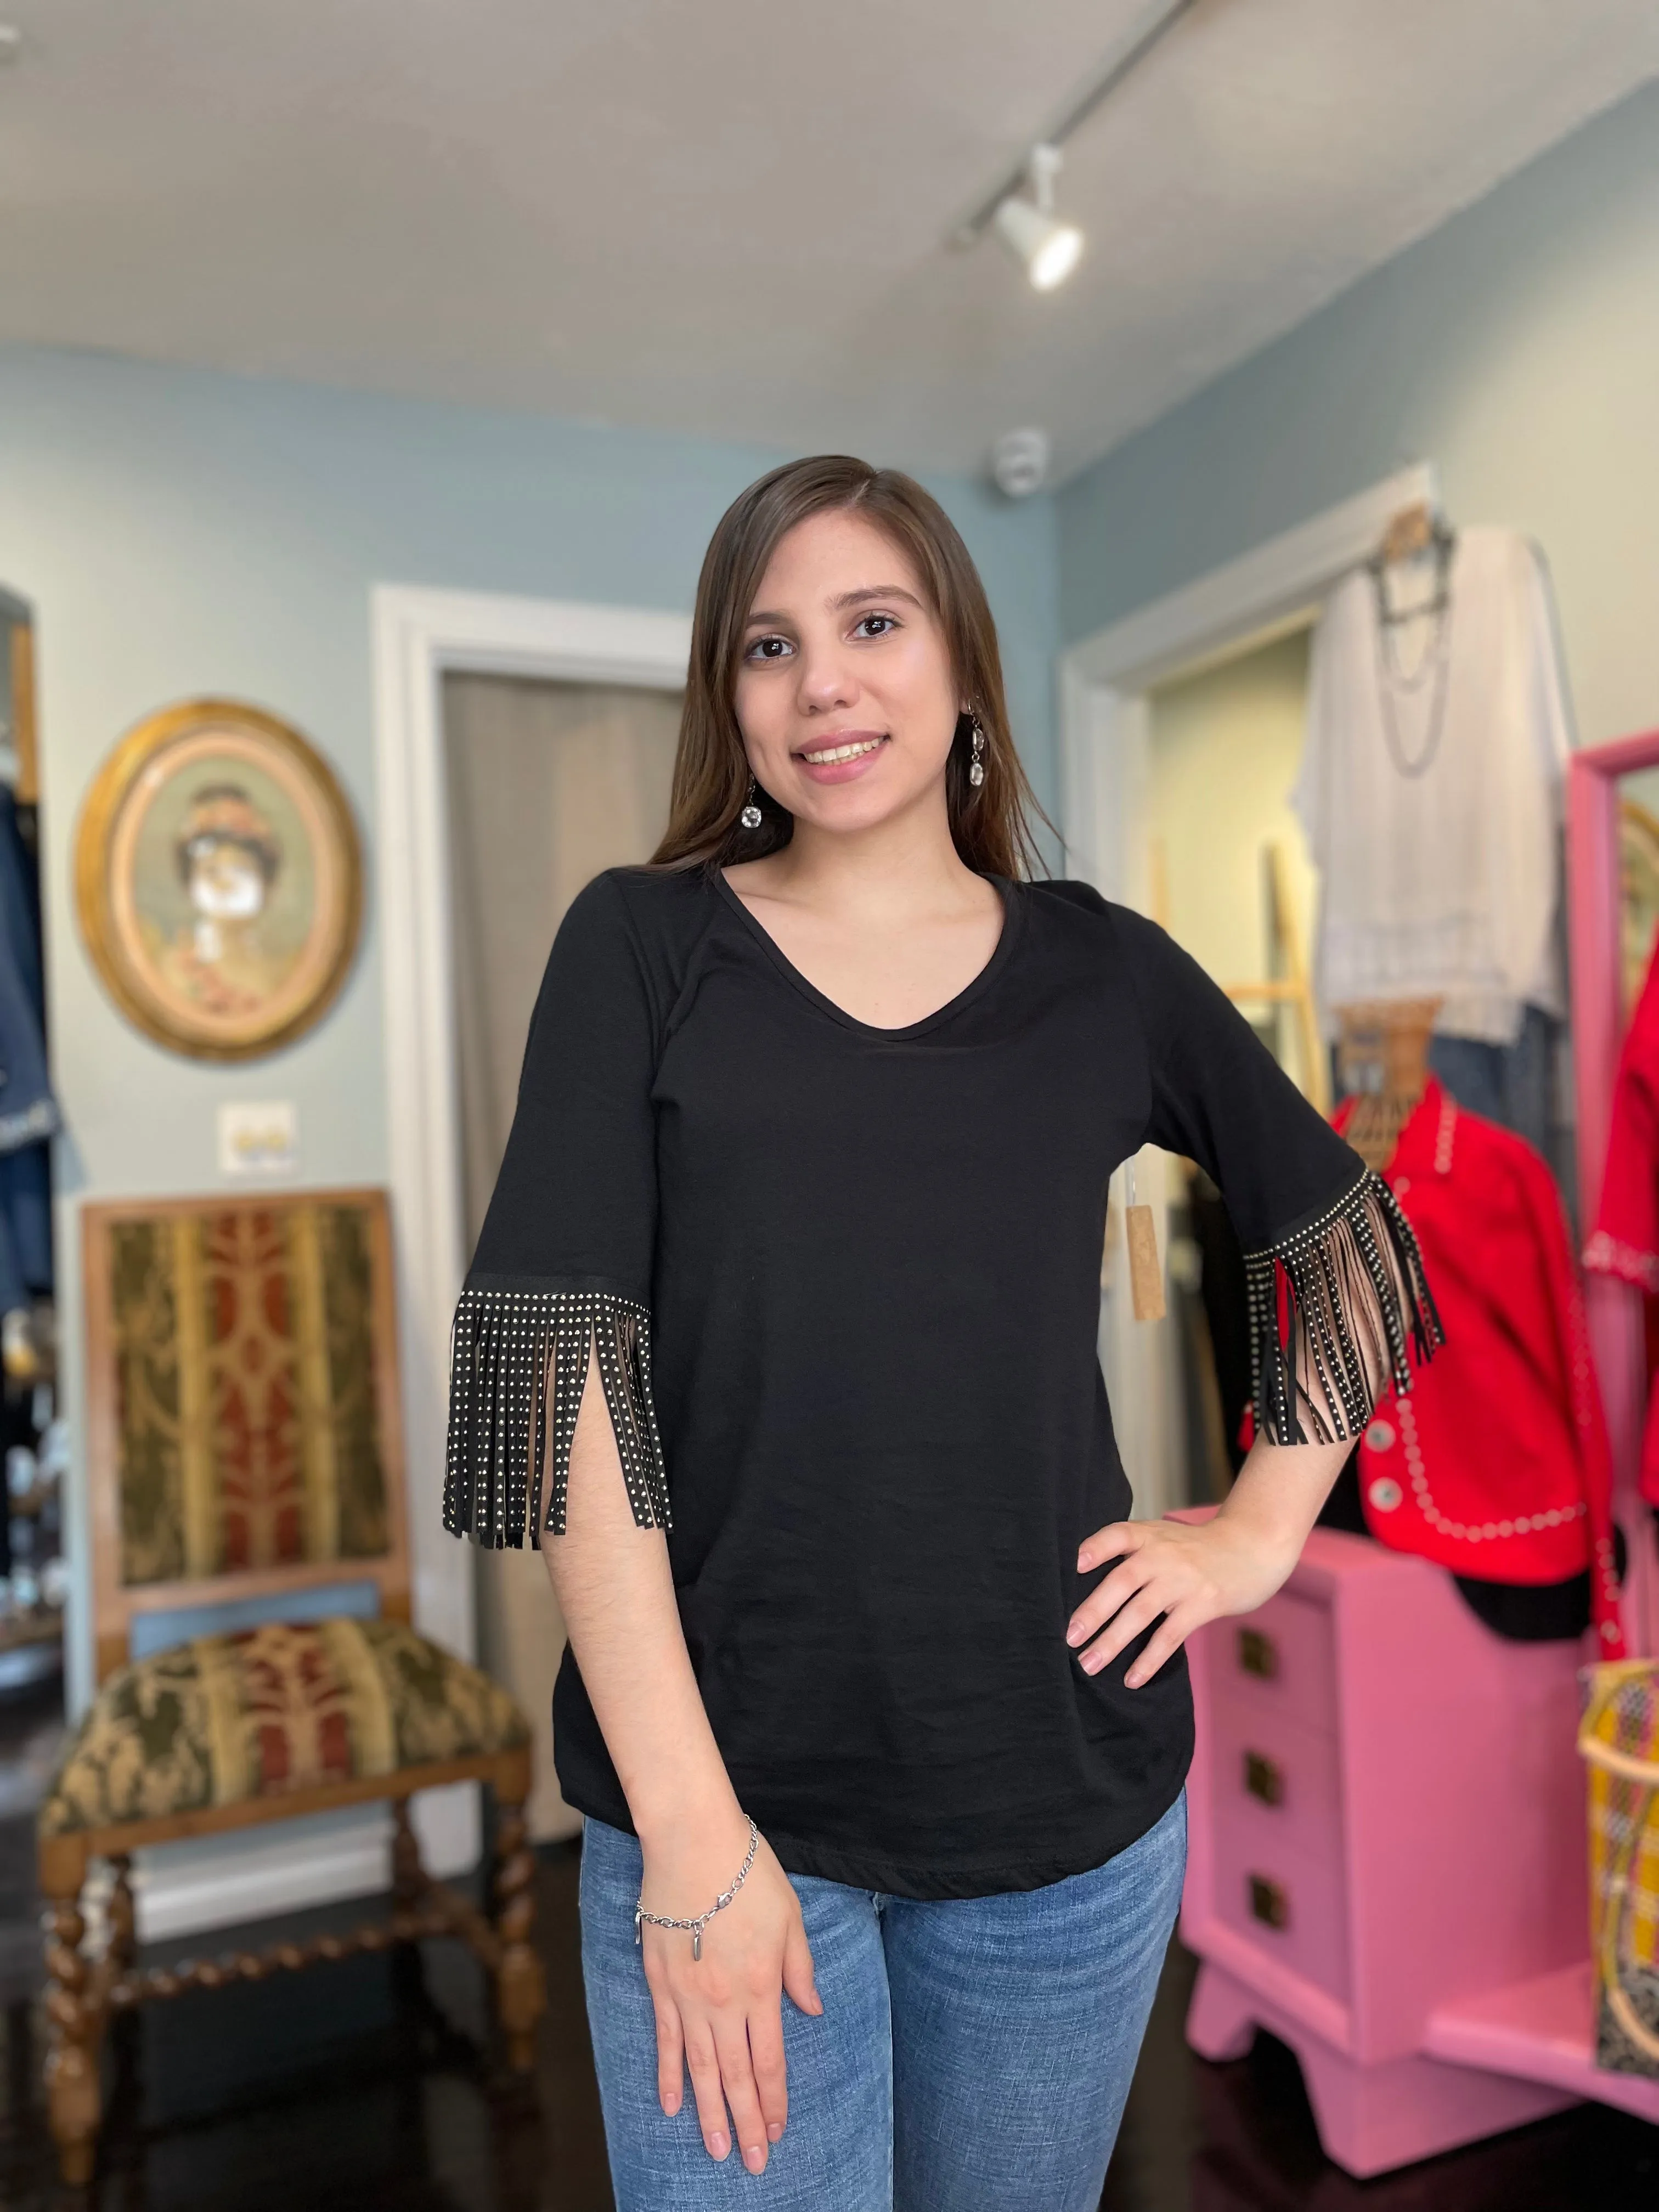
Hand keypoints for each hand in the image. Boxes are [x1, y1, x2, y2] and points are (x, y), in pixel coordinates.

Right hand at [638, 1816, 820, 2173]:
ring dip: (709, 2112)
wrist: (692, 1839)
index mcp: (760, 1986)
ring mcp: (686, 1995)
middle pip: (734, 2075)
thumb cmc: (746, 1871)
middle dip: (745, 2122)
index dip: (774, 2100)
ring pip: (698, 2068)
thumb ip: (799, 1968)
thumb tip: (811, 2009)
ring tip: (716, 2148)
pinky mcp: (658, 1982)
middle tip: (749, 2163)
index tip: (777, 2133)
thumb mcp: (790, 1916)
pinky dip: (667, 2075)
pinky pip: (664, 2039)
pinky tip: (670, 2104)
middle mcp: (723, 2000)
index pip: (769, 2059)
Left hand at [1067, 1511, 1302, 1688]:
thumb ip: (1133, 1553)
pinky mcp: (1203, 1603)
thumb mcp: (1164, 1538)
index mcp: (1149, 1536)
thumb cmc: (1197, 1549)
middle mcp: (1163, 1554)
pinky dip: (1148, 1660)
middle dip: (1093, 1611)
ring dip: (1112, 1641)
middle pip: (1122, 1581)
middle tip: (1070, 1637)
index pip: (1118, 1534)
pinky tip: (1131, 1679)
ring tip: (1089, 1664)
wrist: (1252, 1548)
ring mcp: (1183, 1580)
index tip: (1075, 1563)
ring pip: (1141, 1612)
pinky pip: (1170, 1636)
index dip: (1095, 1547)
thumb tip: (1086, 1584)